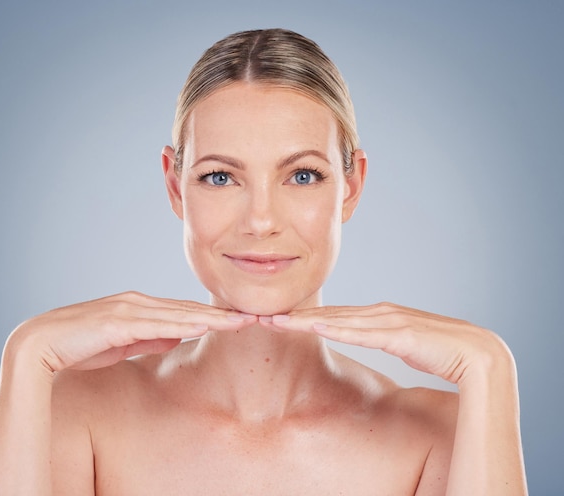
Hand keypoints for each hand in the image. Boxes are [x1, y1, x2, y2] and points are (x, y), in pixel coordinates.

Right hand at [7, 291, 252, 373]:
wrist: (38, 346)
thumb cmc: (78, 346)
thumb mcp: (122, 344)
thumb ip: (148, 337)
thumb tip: (177, 335)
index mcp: (138, 307)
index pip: (183, 312)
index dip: (213, 316)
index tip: (240, 320)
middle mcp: (136, 303)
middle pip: (187, 309)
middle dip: (222, 313)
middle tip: (255, 315)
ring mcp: (126, 310)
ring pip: (178, 314)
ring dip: (210, 318)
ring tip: (241, 321)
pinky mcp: (116, 322)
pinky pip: (156, 324)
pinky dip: (182, 324)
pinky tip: (204, 326)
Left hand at [262, 302, 512, 384]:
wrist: (478, 355)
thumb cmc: (441, 351)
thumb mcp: (403, 344)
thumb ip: (383, 337)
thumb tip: (366, 338)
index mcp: (379, 315)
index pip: (335, 316)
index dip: (304, 317)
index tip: (278, 320)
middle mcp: (380, 312)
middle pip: (329, 314)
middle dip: (295, 316)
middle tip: (262, 315)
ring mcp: (389, 321)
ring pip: (339, 321)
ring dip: (306, 321)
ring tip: (276, 321)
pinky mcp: (400, 336)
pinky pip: (362, 333)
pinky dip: (337, 330)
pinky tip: (314, 327)